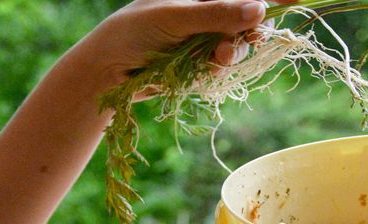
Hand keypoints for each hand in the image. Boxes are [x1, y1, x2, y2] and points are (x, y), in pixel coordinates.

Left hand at [85, 0, 299, 89]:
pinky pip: (224, 67)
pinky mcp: (201, 63)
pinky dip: (217, 71)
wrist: (107, 71)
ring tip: (216, 59)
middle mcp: (207, 11)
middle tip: (249, 40)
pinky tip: (200, 70)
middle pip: (249, 19)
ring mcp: (206, 37)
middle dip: (250, 32)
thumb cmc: (134, 30)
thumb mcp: (176, 17)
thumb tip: (260, 9)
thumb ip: (218, 14)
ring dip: (233, 54)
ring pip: (239, 46)